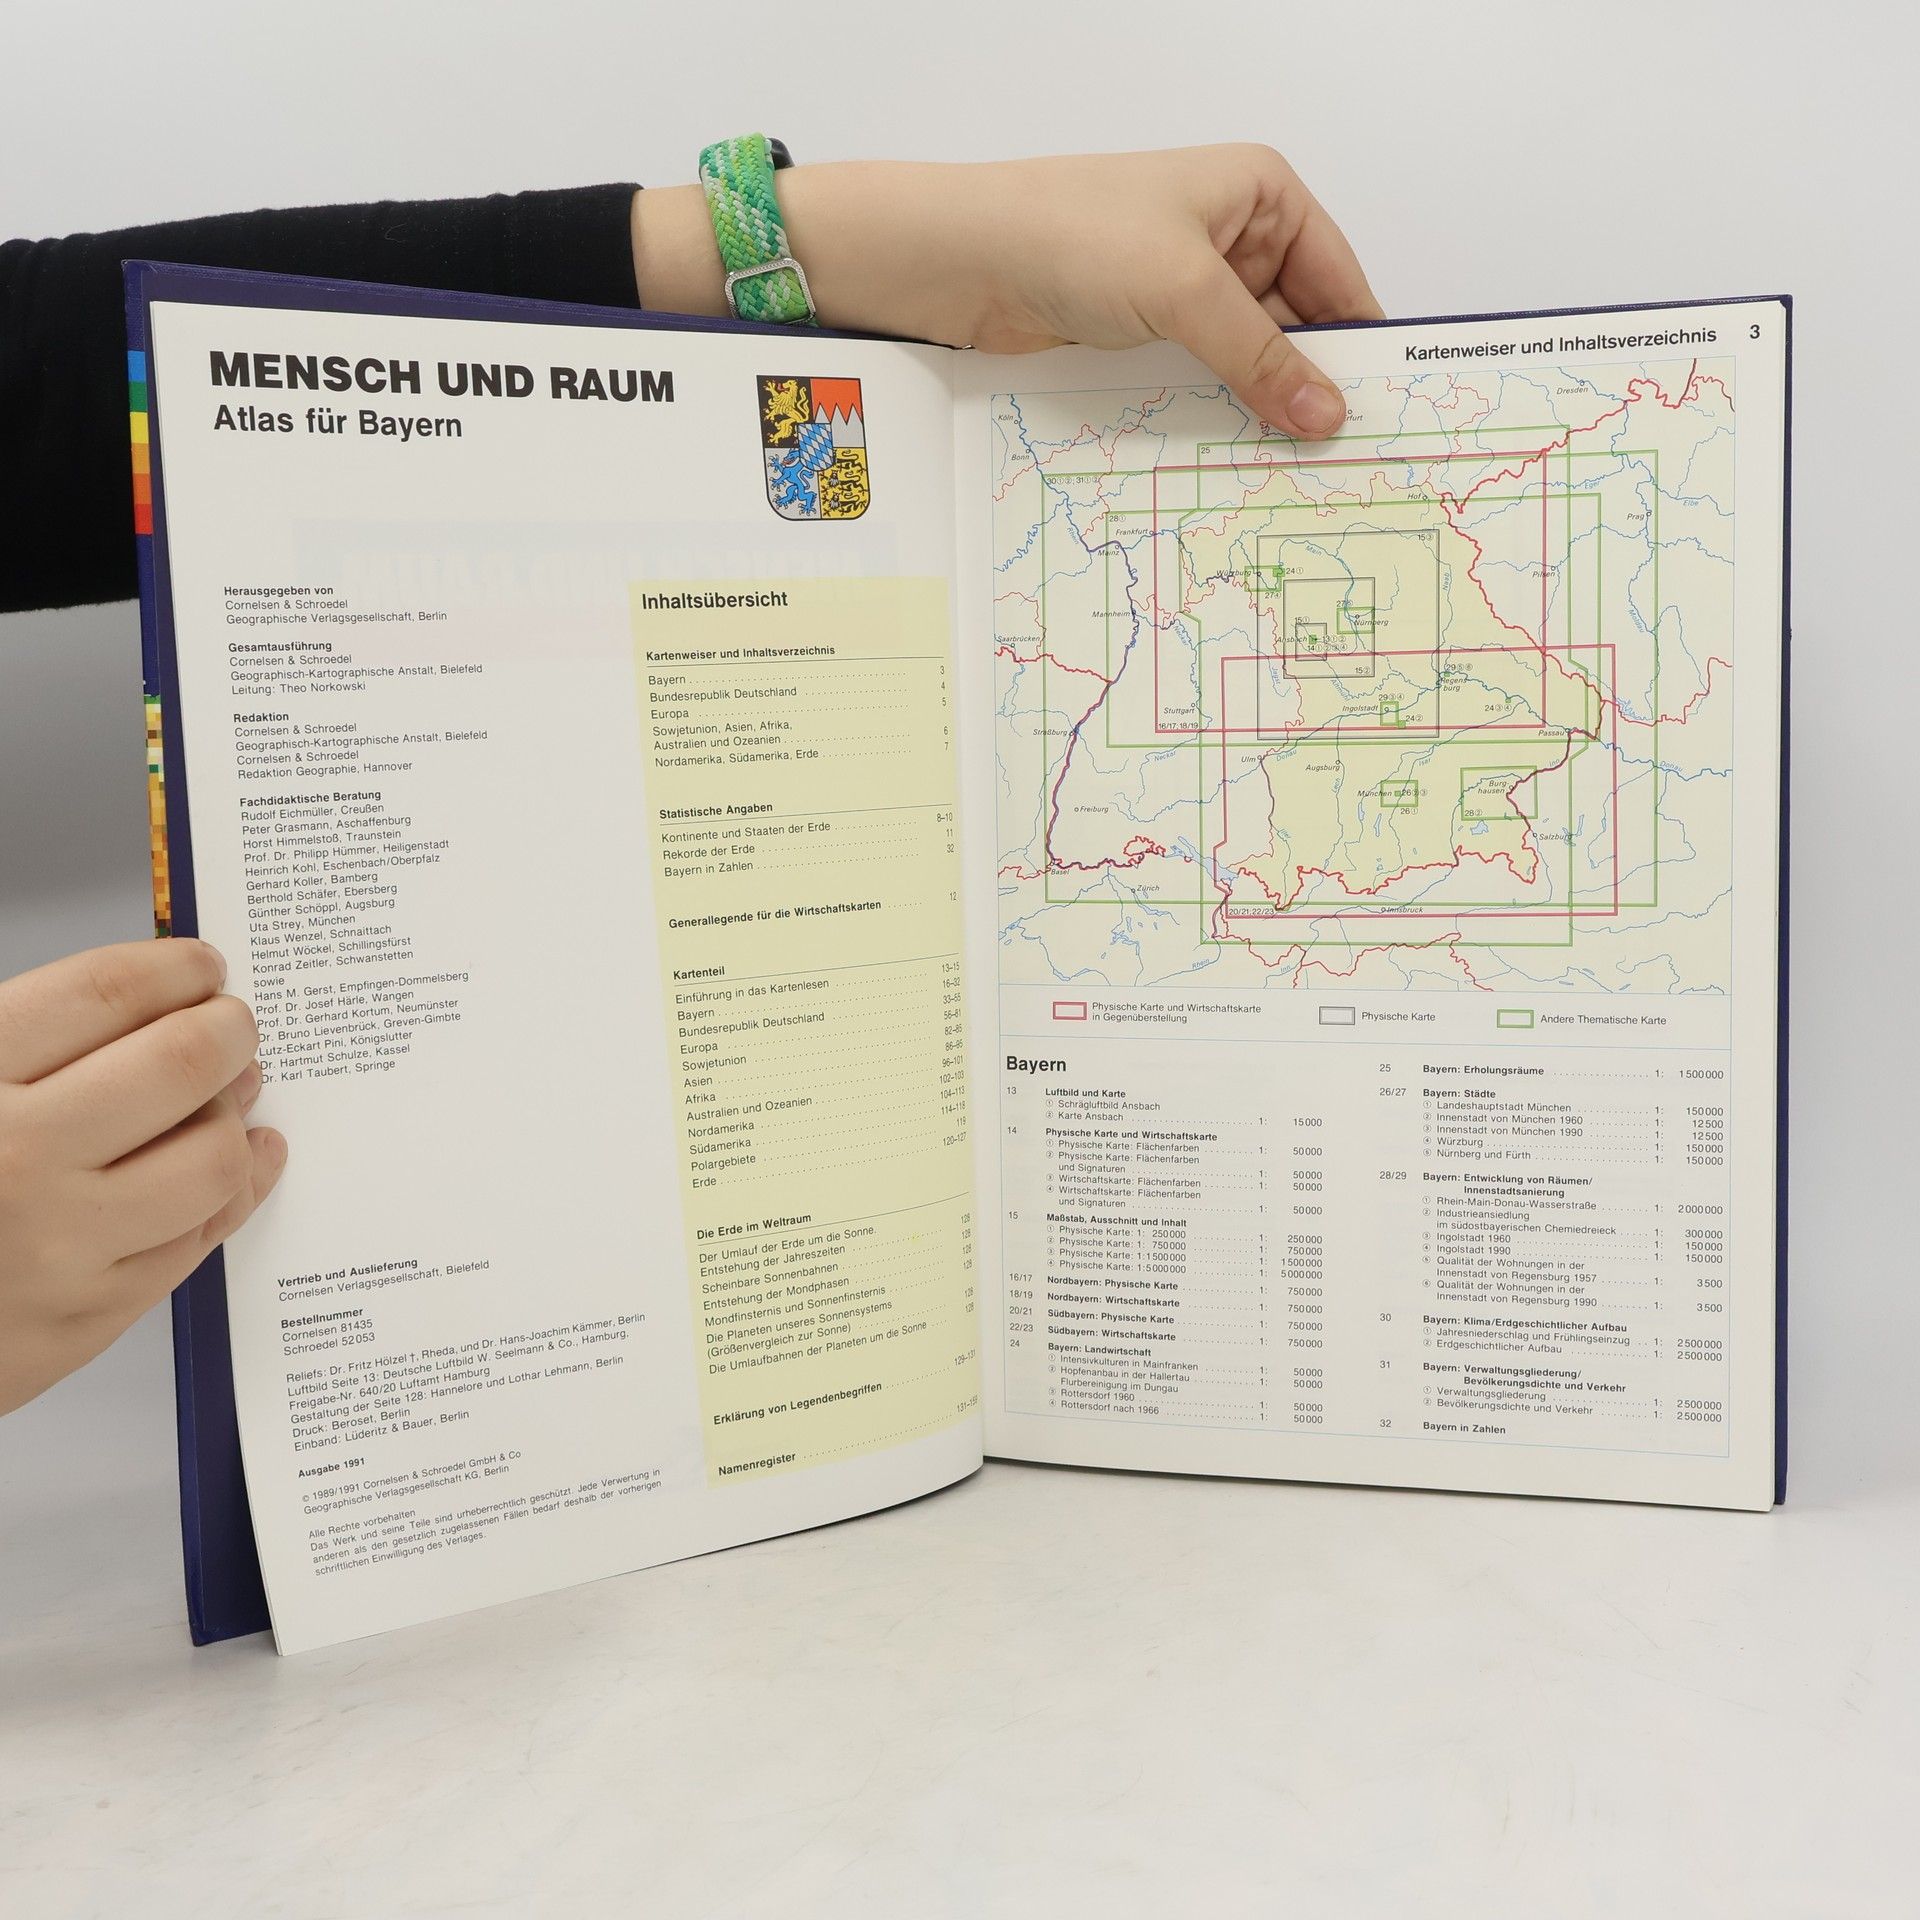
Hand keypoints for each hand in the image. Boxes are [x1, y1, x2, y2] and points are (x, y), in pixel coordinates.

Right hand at [0, 940, 284, 1415]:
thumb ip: (16, 1040)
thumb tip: (140, 996)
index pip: (104, 994)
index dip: (172, 969)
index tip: (200, 966)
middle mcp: (16, 1162)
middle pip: (180, 1065)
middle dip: (227, 1030)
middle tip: (232, 1023)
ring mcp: (58, 1248)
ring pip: (211, 1159)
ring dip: (233, 1115)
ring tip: (228, 1095)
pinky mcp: (86, 1320)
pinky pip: (198, 1242)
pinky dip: (233, 1190)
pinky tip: (238, 1162)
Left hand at [630, 146, 1381, 437]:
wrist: (963, 262)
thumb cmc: (1068, 235)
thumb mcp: (1185, 293)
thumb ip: (1260, 357)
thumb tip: (1324, 412)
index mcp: (1259, 195)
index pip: (1338, 279)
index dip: (1362, 348)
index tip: (1388, 416)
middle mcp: (1230, 237)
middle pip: (1299, 326)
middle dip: (1314, 389)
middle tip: (1347, 464)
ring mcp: (1186, 288)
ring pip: (1249, 361)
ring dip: (1264, 411)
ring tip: (1300, 477)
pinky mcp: (1146, 333)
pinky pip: (1203, 380)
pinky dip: (1220, 415)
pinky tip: (1240, 462)